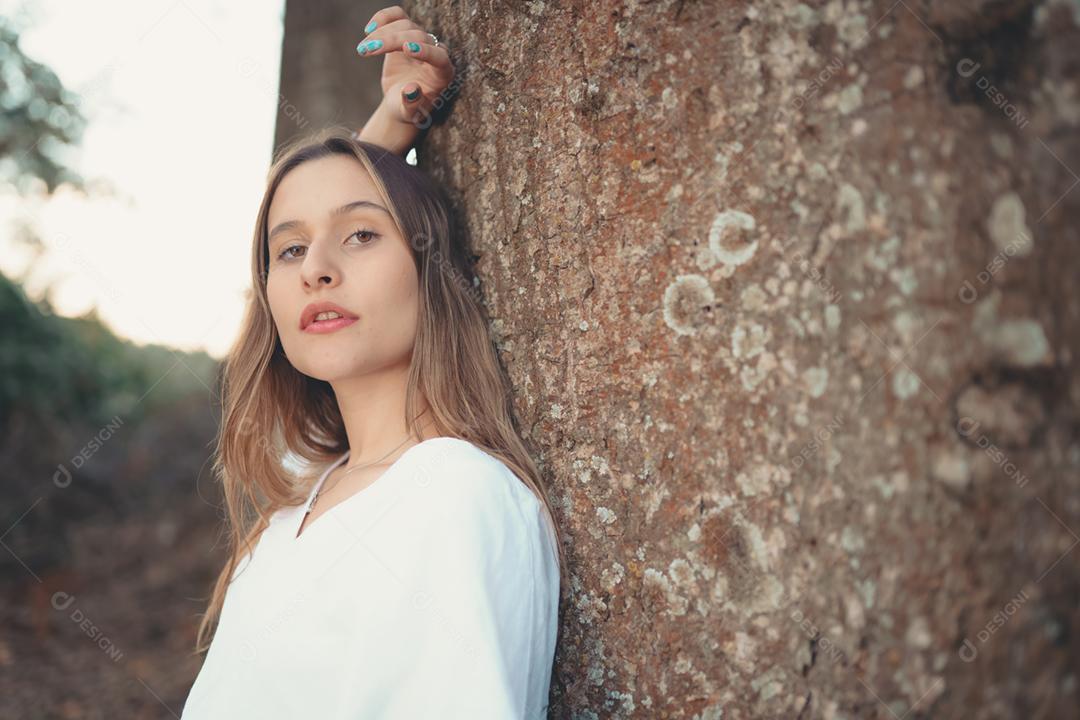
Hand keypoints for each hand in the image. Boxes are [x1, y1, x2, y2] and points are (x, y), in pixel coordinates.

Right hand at [356, 5, 454, 129]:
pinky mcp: (406, 32)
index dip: (425, 51)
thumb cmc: (409, 109)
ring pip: (405, 24)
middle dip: (391, 41)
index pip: (440, 56)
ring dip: (381, 34)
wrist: (400, 101)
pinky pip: (398, 15)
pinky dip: (383, 17)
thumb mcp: (410, 113)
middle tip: (368, 50)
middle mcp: (436, 52)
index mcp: (443, 73)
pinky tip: (369, 30)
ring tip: (363, 49)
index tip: (406, 49)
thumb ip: (412, 105)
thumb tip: (412, 90)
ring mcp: (421, 40)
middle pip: (417, 36)